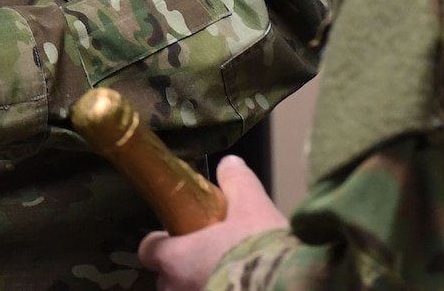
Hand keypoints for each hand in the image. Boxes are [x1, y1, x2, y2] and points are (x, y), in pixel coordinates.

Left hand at [137, 155, 287, 290]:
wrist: (295, 284)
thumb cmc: (264, 251)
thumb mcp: (252, 206)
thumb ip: (236, 182)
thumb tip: (230, 164)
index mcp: (177, 258)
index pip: (148, 250)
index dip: (161, 242)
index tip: (180, 234)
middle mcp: (179, 288)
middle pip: (168, 277)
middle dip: (183, 268)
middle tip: (208, 255)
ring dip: (200, 283)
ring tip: (226, 272)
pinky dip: (218, 290)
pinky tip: (239, 286)